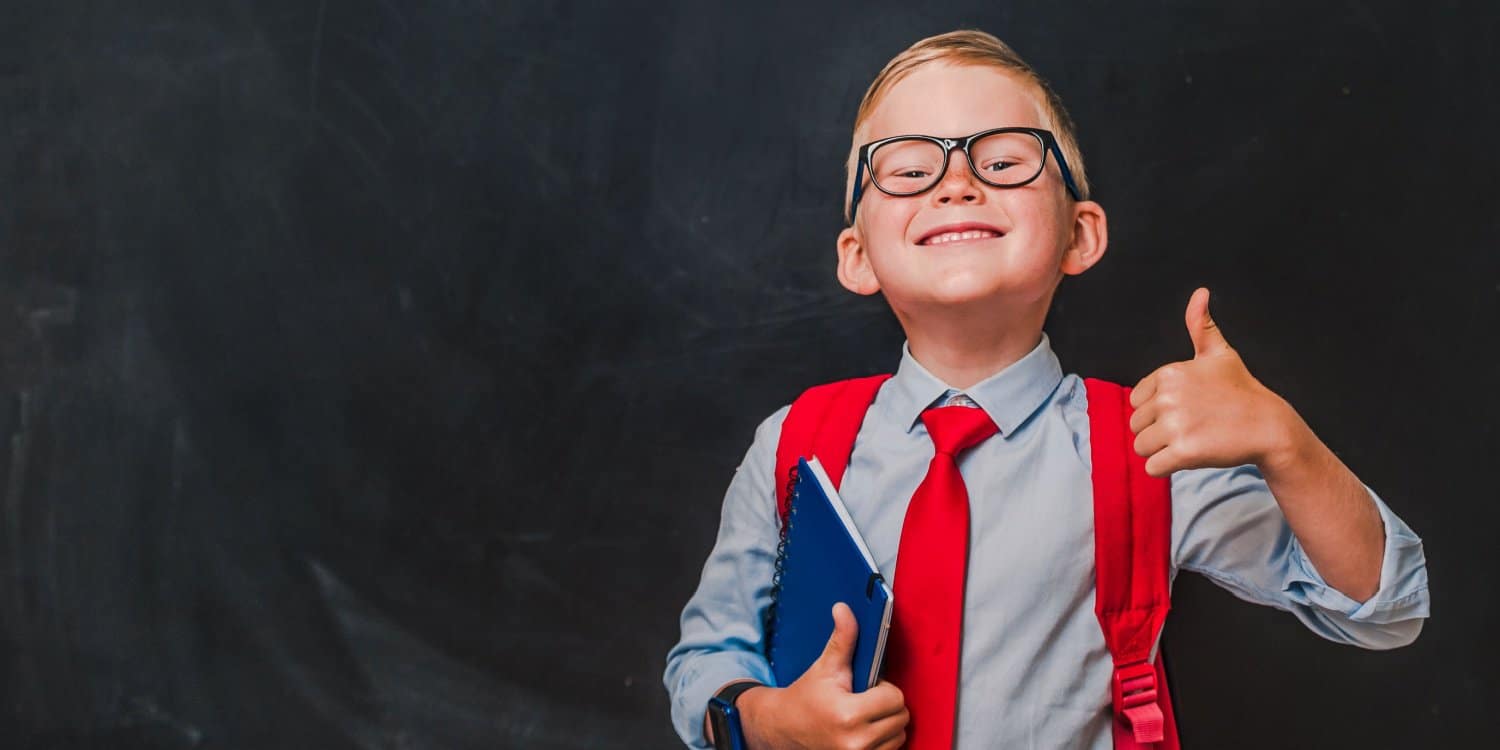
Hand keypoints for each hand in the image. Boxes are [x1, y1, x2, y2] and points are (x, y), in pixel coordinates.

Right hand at [739, 602, 907, 748]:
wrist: (781, 730)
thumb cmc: (804, 698)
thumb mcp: (824, 667)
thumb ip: (842, 639)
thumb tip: (844, 609)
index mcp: (848, 715)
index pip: (895, 698)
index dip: (884, 688)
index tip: (868, 687)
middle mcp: (856, 742)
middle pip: (901, 718)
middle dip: (888, 705)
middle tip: (865, 701)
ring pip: (899, 737)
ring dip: (888, 725)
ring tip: (864, 717)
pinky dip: (883, 741)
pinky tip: (865, 731)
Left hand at [1128, 288, 1297, 476]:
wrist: (1269, 426)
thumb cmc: (1240, 390)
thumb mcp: (1219, 354)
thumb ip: (1201, 326)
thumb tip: (1200, 293)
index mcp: (1169, 373)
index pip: (1136, 402)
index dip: (1157, 410)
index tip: (1186, 408)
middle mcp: (1168, 397)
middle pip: (1136, 426)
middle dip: (1158, 432)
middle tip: (1191, 427)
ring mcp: (1176, 425)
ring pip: (1142, 447)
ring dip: (1162, 451)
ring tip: (1191, 441)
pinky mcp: (1184, 452)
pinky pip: (1152, 468)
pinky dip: (1165, 468)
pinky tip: (1190, 456)